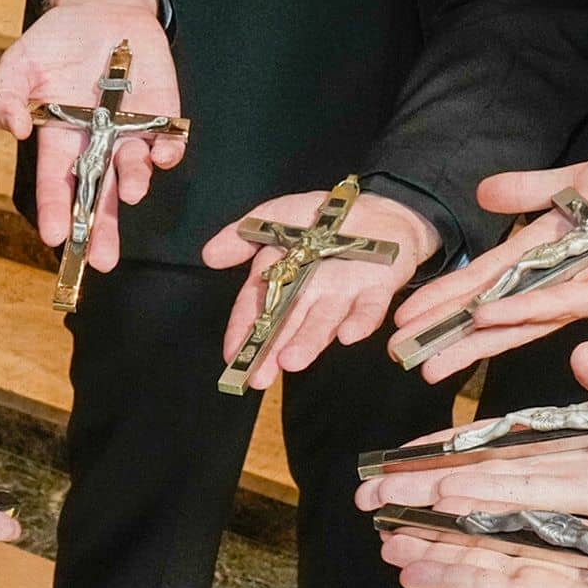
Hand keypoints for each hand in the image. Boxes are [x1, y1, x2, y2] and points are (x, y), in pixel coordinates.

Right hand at [0, 0, 179, 271]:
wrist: (100, 6)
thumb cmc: (54, 42)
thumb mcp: (18, 65)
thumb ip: (6, 98)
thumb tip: (13, 128)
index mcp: (59, 139)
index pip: (57, 183)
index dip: (55, 210)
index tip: (54, 236)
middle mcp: (96, 144)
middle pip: (99, 193)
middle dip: (100, 227)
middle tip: (101, 259)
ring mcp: (131, 131)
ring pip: (134, 169)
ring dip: (133, 183)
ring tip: (131, 193)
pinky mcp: (162, 113)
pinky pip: (168, 140)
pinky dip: (167, 150)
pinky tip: (162, 156)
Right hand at [201, 191, 438, 391]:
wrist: (379, 210)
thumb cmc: (324, 216)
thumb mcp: (277, 216)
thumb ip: (243, 236)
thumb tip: (208, 256)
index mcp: (282, 278)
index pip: (256, 308)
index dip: (243, 331)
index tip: (232, 357)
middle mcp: (309, 295)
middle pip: (287, 326)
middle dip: (272, 351)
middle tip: (259, 377)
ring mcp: (342, 296)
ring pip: (322, 323)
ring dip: (308, 342)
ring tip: (292, 361)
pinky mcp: (375, 291)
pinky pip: (368, 310)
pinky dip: (359, 323)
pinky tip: (347, 336)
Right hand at [383, 469, 587, 587]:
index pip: (525, 484)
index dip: (483, 468)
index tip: (443, 457)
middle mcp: (559, 549)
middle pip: (481, 516)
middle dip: (430, 504)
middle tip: (383, 493)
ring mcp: (539, 578)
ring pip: (469, 548)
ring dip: (424, 537)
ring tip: (381, 529)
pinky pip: (474, 584)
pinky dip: (438, 573)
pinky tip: (402, 564)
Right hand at [391, 158, 587, 382]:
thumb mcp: (580, 180)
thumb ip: (530, 189)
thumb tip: (480, 194)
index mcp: (547, 249)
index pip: (484, 278)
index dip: (444, 298)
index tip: (404, 317)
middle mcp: (558, 278)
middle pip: (490, 309)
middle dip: (445, 331)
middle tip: (399, 353)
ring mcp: (583, 290)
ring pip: (517, 320)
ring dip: (473, 338)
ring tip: (431, 361)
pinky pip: (559, 305)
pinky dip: (523, 311)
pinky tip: (487, 319)